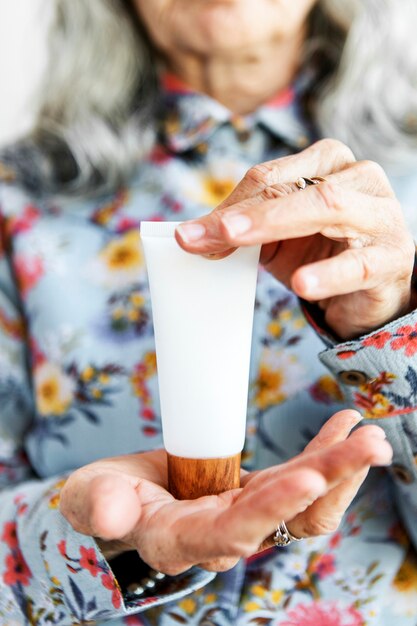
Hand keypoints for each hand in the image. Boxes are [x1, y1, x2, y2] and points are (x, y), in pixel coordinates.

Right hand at [60, 410, 391, 574]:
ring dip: (341, 468)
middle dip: (331, 481)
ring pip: (306, 502)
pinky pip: (300, 477)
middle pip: (289, 517)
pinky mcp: (258, 493)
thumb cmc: (106, 499)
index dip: (271, 508)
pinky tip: (345, 422)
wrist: (125, 501)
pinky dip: (325, 451)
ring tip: (369, 433)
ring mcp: (248, 514)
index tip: (307, 478)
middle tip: (370, 445)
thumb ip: (101, 504)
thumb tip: (110, 512)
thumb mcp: (93, 497)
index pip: (235, 532)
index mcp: (184, 540)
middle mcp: (225, 534)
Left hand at [175, 139, 414, 338]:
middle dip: (249, 211)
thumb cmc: (320, 252)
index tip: (190, 236)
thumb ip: (240, 230)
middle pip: (298, 186)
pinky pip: (360, 263)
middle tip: (213, 232)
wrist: (366, 290)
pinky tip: (303, 284)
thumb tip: (190, 236)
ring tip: (240, 242)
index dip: (230, 206)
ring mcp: (380, 214)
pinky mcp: (394, 256)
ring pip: (329, 207)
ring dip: (278, 225)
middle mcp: (358, 177)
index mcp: (326, 163)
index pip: (271, 177)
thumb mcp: (275, 237)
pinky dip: (329, 274)